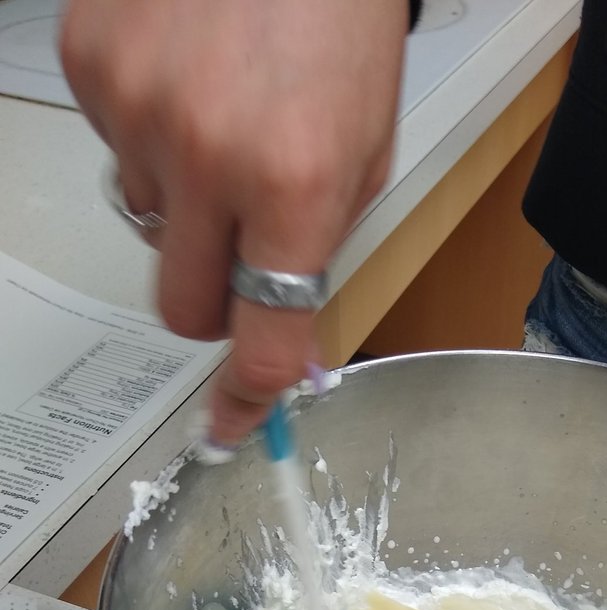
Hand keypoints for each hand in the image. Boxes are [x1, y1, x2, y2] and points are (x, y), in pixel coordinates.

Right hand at [60, 0, 408, 442]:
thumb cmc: (338, 16)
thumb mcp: (364, 151)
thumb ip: (319, 247)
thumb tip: (286, 334)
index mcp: (294, 181)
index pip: (262, 336)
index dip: (250, 394)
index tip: (239, 420)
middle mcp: (205, 152)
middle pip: (184, 307)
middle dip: (218, 298)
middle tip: (244, 249)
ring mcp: (135, 106)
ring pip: (150, 227)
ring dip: (186, 204)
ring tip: (225, 124)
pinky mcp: (90, 64)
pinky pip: (116, 152)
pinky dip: (152, 138)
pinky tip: (188, 83)